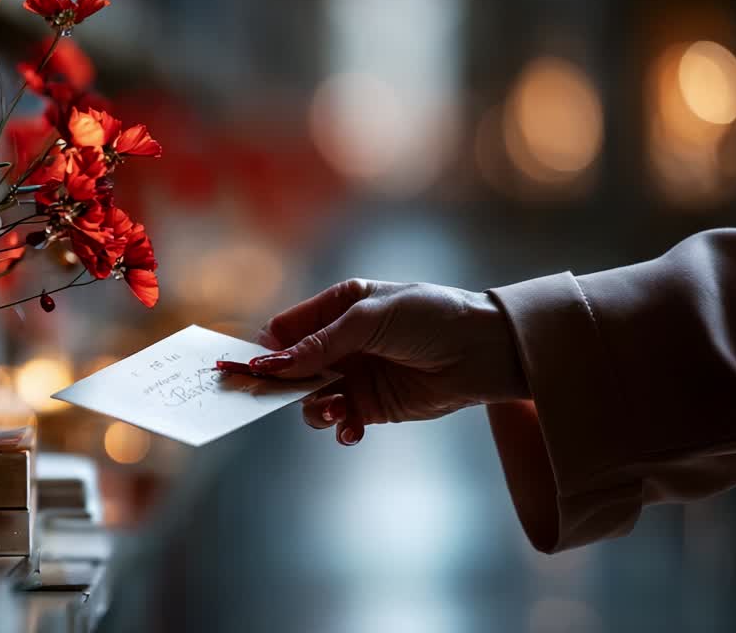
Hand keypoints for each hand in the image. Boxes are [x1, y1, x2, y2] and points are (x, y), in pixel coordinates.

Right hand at [251, 279, 528, 445]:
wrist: (486, 351)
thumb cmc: (432, 317)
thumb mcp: (370, 320)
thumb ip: (321, 344)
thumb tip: (272, 365)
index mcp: (338, 307)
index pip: (286, 329)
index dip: (266, 349)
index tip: (249, 370)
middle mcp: (342, 342)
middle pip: (292, 368)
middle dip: (282, 385)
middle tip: (272, 399)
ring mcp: (356, 375)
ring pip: (312, 398)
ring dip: (316, 408)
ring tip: (336, 411)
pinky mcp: (373, 406)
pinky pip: (341, 421)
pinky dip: (340, 428)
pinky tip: (351, 428)